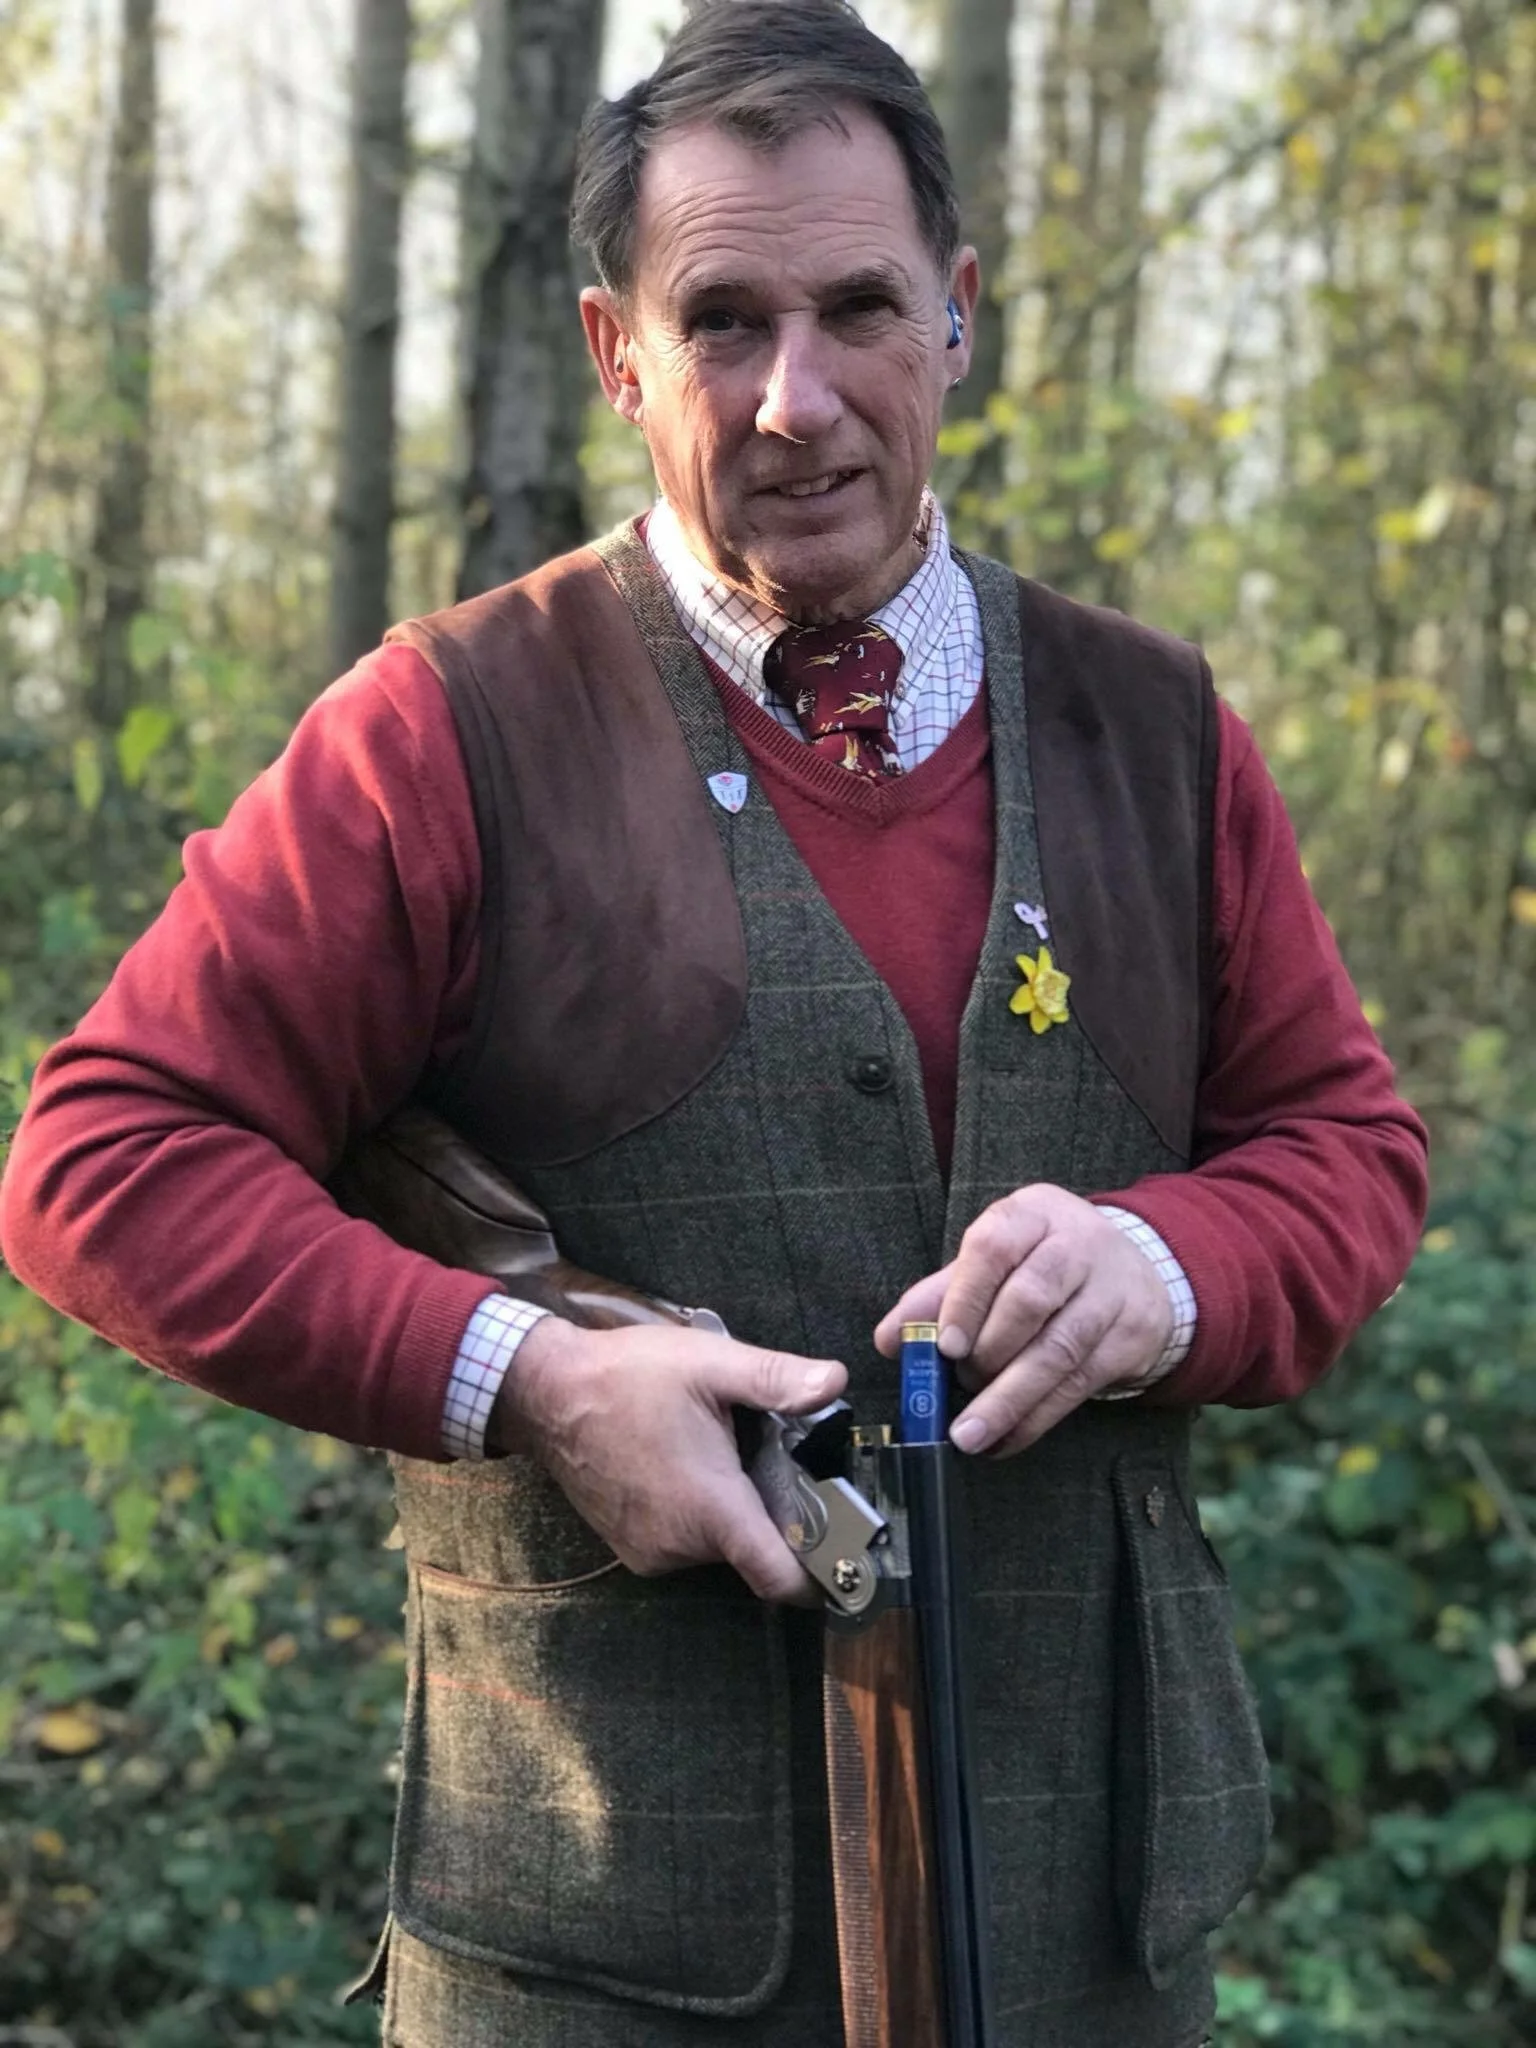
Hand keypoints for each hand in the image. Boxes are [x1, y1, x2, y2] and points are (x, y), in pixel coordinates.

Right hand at [489, 1317, 846, 1602]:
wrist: (545, 1394)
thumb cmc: (628, 1376)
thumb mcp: (709, 1364)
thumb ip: (776, 1378)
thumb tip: (836, 1380)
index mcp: (711, 1508)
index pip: (779, 1578)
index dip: (818, 1579)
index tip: (844, 1558)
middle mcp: (682, 1546)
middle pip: (754, 1549)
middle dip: (770, 1509)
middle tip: (764, 1452)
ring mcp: (652, 1552)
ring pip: (718, 1544)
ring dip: (729, 1508)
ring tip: (715, 1450)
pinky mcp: (630, 1549)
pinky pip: (684, 1541)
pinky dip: (696, 1513)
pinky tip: (683, 1463)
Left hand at [874, 1186, 1172, 1457]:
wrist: (1137, 1270)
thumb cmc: (1045, 1263)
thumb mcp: (997, 1261)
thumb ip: (942, 1295)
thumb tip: (890, 1339)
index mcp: (1033, 1214)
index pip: (995, 1247)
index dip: (966, 1298)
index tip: (944, 1346)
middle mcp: (1078, 1244)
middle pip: (1030, 1299)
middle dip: (987, 1352)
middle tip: (958, 1386)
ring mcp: (1111, 1290)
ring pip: (1058, 1349)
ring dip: (1008, 1399)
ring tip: (969, 1433)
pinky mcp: (1131, 1336)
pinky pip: (1079, 1384)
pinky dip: (1036, 1418)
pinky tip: (1005, 1439)